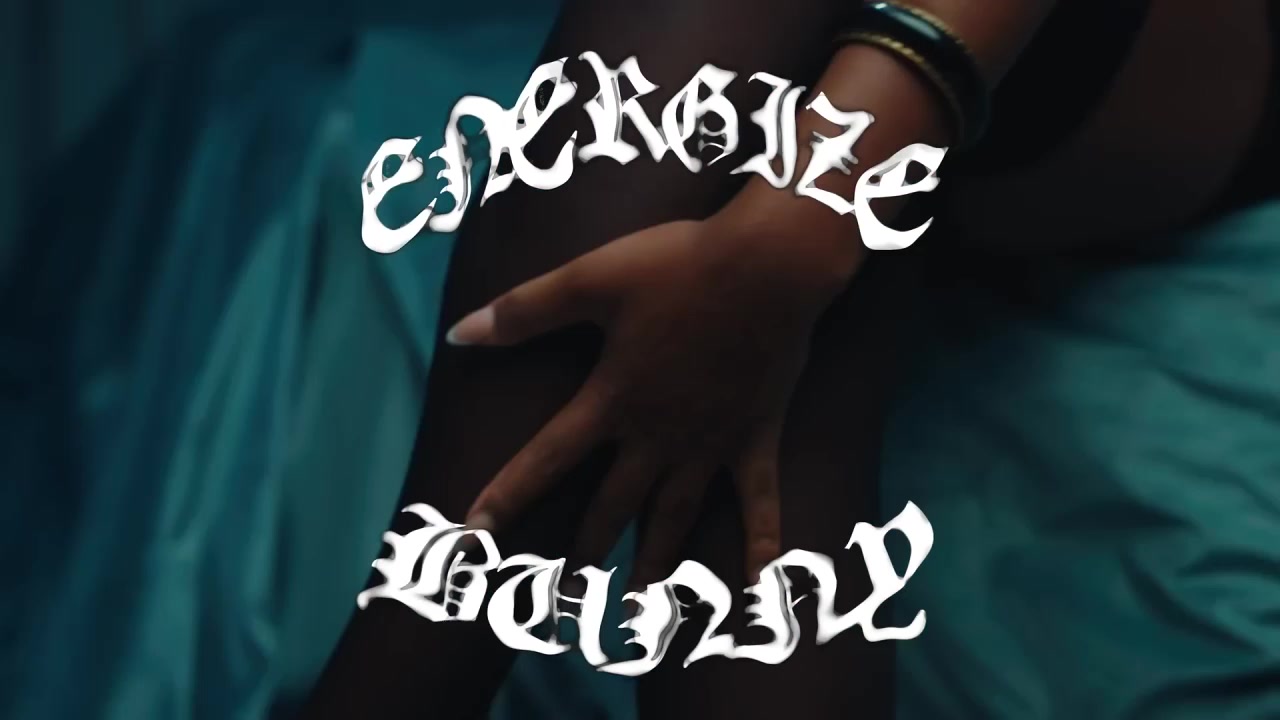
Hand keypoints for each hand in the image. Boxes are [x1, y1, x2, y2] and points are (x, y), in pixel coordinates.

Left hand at [448, 214, 856, 586]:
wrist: (768, 265)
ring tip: (635, 607)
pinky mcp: (754, 437)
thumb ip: (524, 311)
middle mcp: (656, 436)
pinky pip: (759, 502)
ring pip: (673, 518)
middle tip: (561, 594)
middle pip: (611, 506)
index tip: (474, 539)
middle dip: (582, 550)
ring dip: (652, 564)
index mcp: (612, 400)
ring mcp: (709, 443)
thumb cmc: (679, 265)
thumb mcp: (591, 279)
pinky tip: (760, 585)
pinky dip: (760, 544)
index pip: (545, 460)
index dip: (506, 498)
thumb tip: (459, 334)